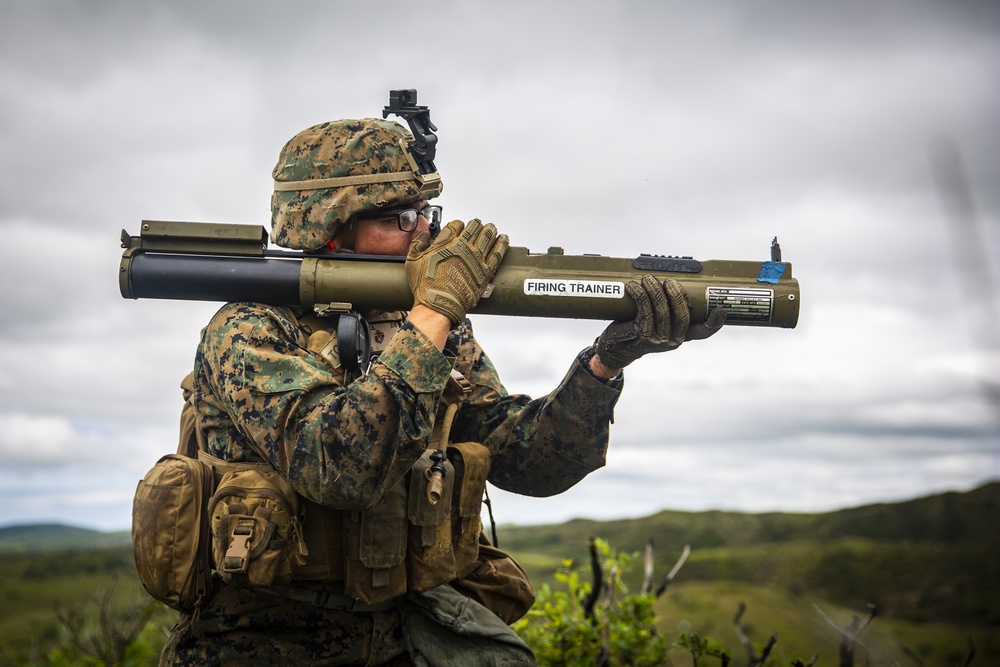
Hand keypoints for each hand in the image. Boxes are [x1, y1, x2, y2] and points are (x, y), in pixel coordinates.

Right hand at [406, 219, 508, 326]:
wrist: (439, 306)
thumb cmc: (425, 286)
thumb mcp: (413, 261)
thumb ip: (418, 244)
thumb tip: (423, 236)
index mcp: (446, 242)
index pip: (457, 225)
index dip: (458, 225)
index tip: (459, 227)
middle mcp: (463, 247)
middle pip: (474, 229)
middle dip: (477, 225)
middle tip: (479, 224)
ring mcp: (476, 259)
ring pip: (487, 238)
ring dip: (490, 231)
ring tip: (492, 228)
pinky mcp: (486, 271)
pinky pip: (497, 253)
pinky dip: (502, 244)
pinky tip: (503, 240)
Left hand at [593, 275, 724, 369]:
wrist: (616, 348)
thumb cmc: (638, 328)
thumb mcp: (657, 321)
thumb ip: (666, 307)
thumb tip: (670, 276)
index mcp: (682, 336)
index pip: (703, 332)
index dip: (714, 322)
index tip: (720, 309)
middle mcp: (673, 340)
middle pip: (682, 314)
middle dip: (676, 293)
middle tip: (667, 280)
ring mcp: (658, 340)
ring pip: (662, 310)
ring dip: (655, 290)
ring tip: (647, 278)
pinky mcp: (642, 336)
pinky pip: (644, 311)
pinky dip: (640, 295)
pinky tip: (634, 286)